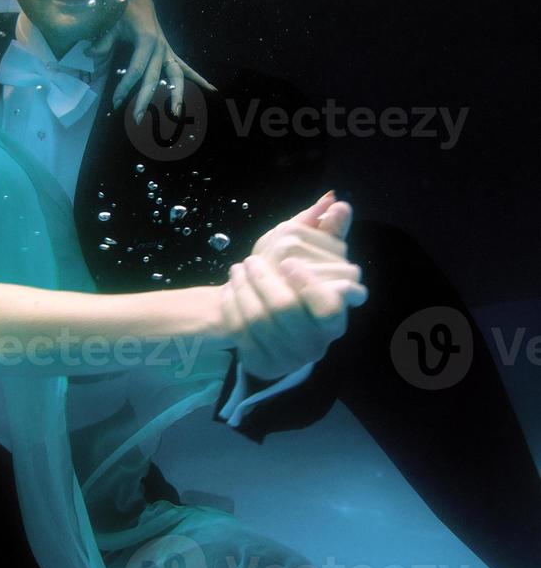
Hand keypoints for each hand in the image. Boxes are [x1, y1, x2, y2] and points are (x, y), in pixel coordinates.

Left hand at [88, 0, 213, 123]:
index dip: (125, 87)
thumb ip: (103, 41)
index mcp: (146, 41)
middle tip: (137, 119)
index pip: (136, 70)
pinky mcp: (170, 53)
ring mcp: (167, 51)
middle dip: (145, 100)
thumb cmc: (124, 12)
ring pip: (176, 76)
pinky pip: (186, 68)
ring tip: (176, 114)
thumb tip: (91, 54)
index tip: (116, 103)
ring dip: (177, 95)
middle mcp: (160, 48)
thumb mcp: (111, 24)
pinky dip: (198, 79)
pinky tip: (211, 89)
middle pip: (154, 78)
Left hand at [220, 192, 367, 379]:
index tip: (287, 261)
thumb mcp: (310, 255)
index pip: (328, 308)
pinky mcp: (263, 363)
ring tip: (238, 268)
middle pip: (286, 310)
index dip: (308, 284)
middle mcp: (316, 343)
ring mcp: (289, 357)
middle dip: (264, 279)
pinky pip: (241, 332)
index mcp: (334, 319)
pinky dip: (232, 304)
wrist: (260, 317)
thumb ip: (326, 232)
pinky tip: (230, 288)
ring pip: (260, 321)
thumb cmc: (290, 281)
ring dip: (244, 288)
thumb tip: (337, 204)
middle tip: (250, 260)